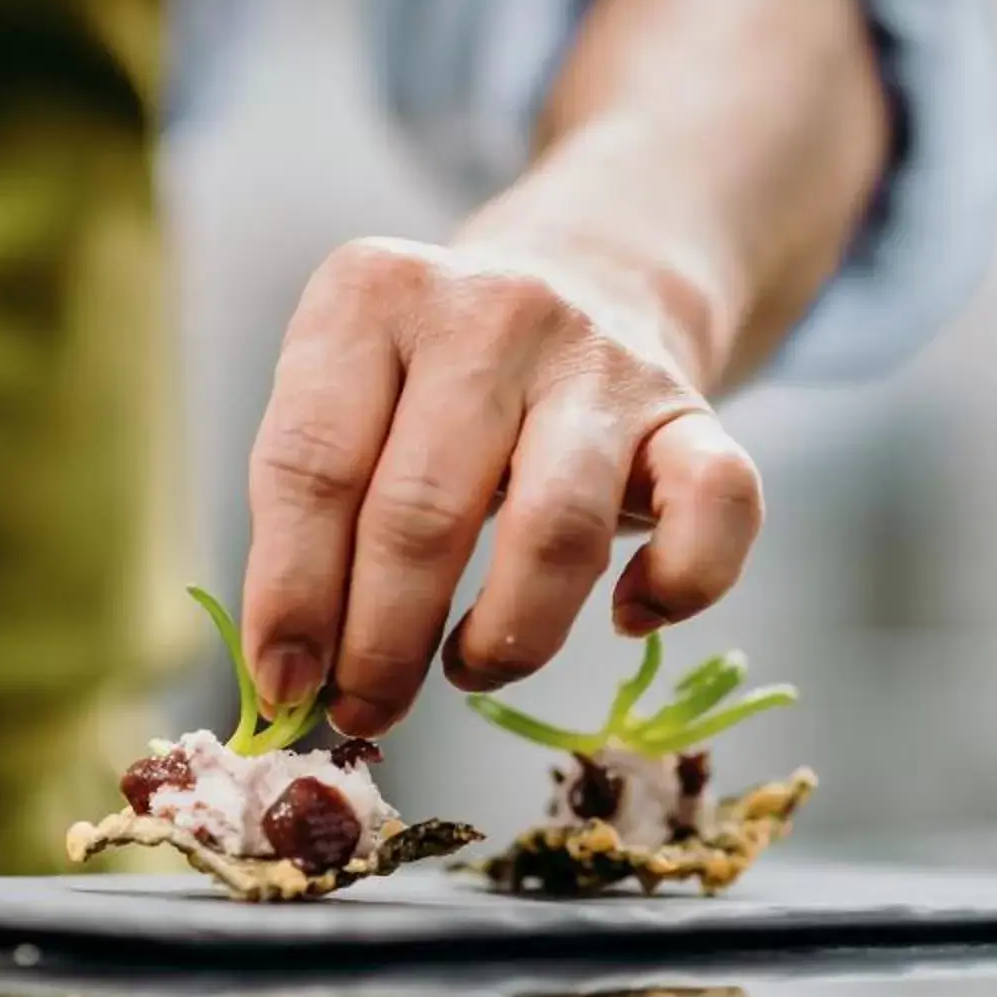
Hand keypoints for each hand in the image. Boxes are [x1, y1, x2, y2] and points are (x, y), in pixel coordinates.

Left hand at [240, 239, 762, 737]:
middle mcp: (491, 309)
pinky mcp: (692, 412)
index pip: (311, 465)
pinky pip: (715, 512)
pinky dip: (676, 588)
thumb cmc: (435, 382)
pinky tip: (627, 620)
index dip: (290, 595)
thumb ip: (307, 516)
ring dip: (504, 638)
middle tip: (365, 711)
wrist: (588, 285)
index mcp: (372, 294)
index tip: (281, 684)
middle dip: (381, 643)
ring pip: (557, 531)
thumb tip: (289, 673)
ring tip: (468, 672)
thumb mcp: (349, 403)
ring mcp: (600, 358)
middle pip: (421, 511)